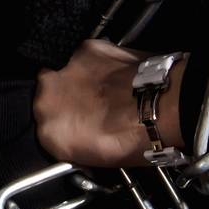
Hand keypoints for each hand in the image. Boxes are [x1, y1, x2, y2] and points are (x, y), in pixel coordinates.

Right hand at [32, 37, 188, 167]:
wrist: (162, 106)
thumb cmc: (137, 141)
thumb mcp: (101, 158)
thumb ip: (77, 143)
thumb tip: (81, 137)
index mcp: (51, 134)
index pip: (47, 131)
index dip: (64, 128)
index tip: (78, 129)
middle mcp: (48, 101)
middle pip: (48, 98)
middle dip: (66, 101)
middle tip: (92, 108)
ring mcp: (65, 71)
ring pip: (65, 75)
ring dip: (79, 81)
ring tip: (107, 90)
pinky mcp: (85, 49)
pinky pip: (84, 57)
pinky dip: (97, 63)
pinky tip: (116, 74)